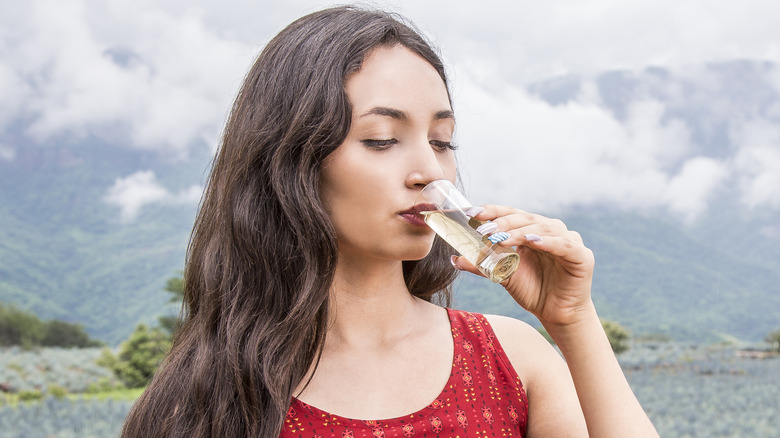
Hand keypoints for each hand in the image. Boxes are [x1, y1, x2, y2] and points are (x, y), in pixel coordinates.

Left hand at [452, 205, 595, 326]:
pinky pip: (564, 244)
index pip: (510, 213)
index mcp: (530, 229)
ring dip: (519, 231)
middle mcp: (548, 229)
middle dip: (502, 223)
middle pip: (524, 218)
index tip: (471, 212)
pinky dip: (548, 241)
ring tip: (501, 238)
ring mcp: (567, 239)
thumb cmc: (532, 290)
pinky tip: (532, 241)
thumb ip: (482, 266)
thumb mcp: (503, 275)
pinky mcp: (581, 255)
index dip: (492, 211)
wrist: (556, 313)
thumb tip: (455, 259)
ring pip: (542, 228)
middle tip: (483, 230)